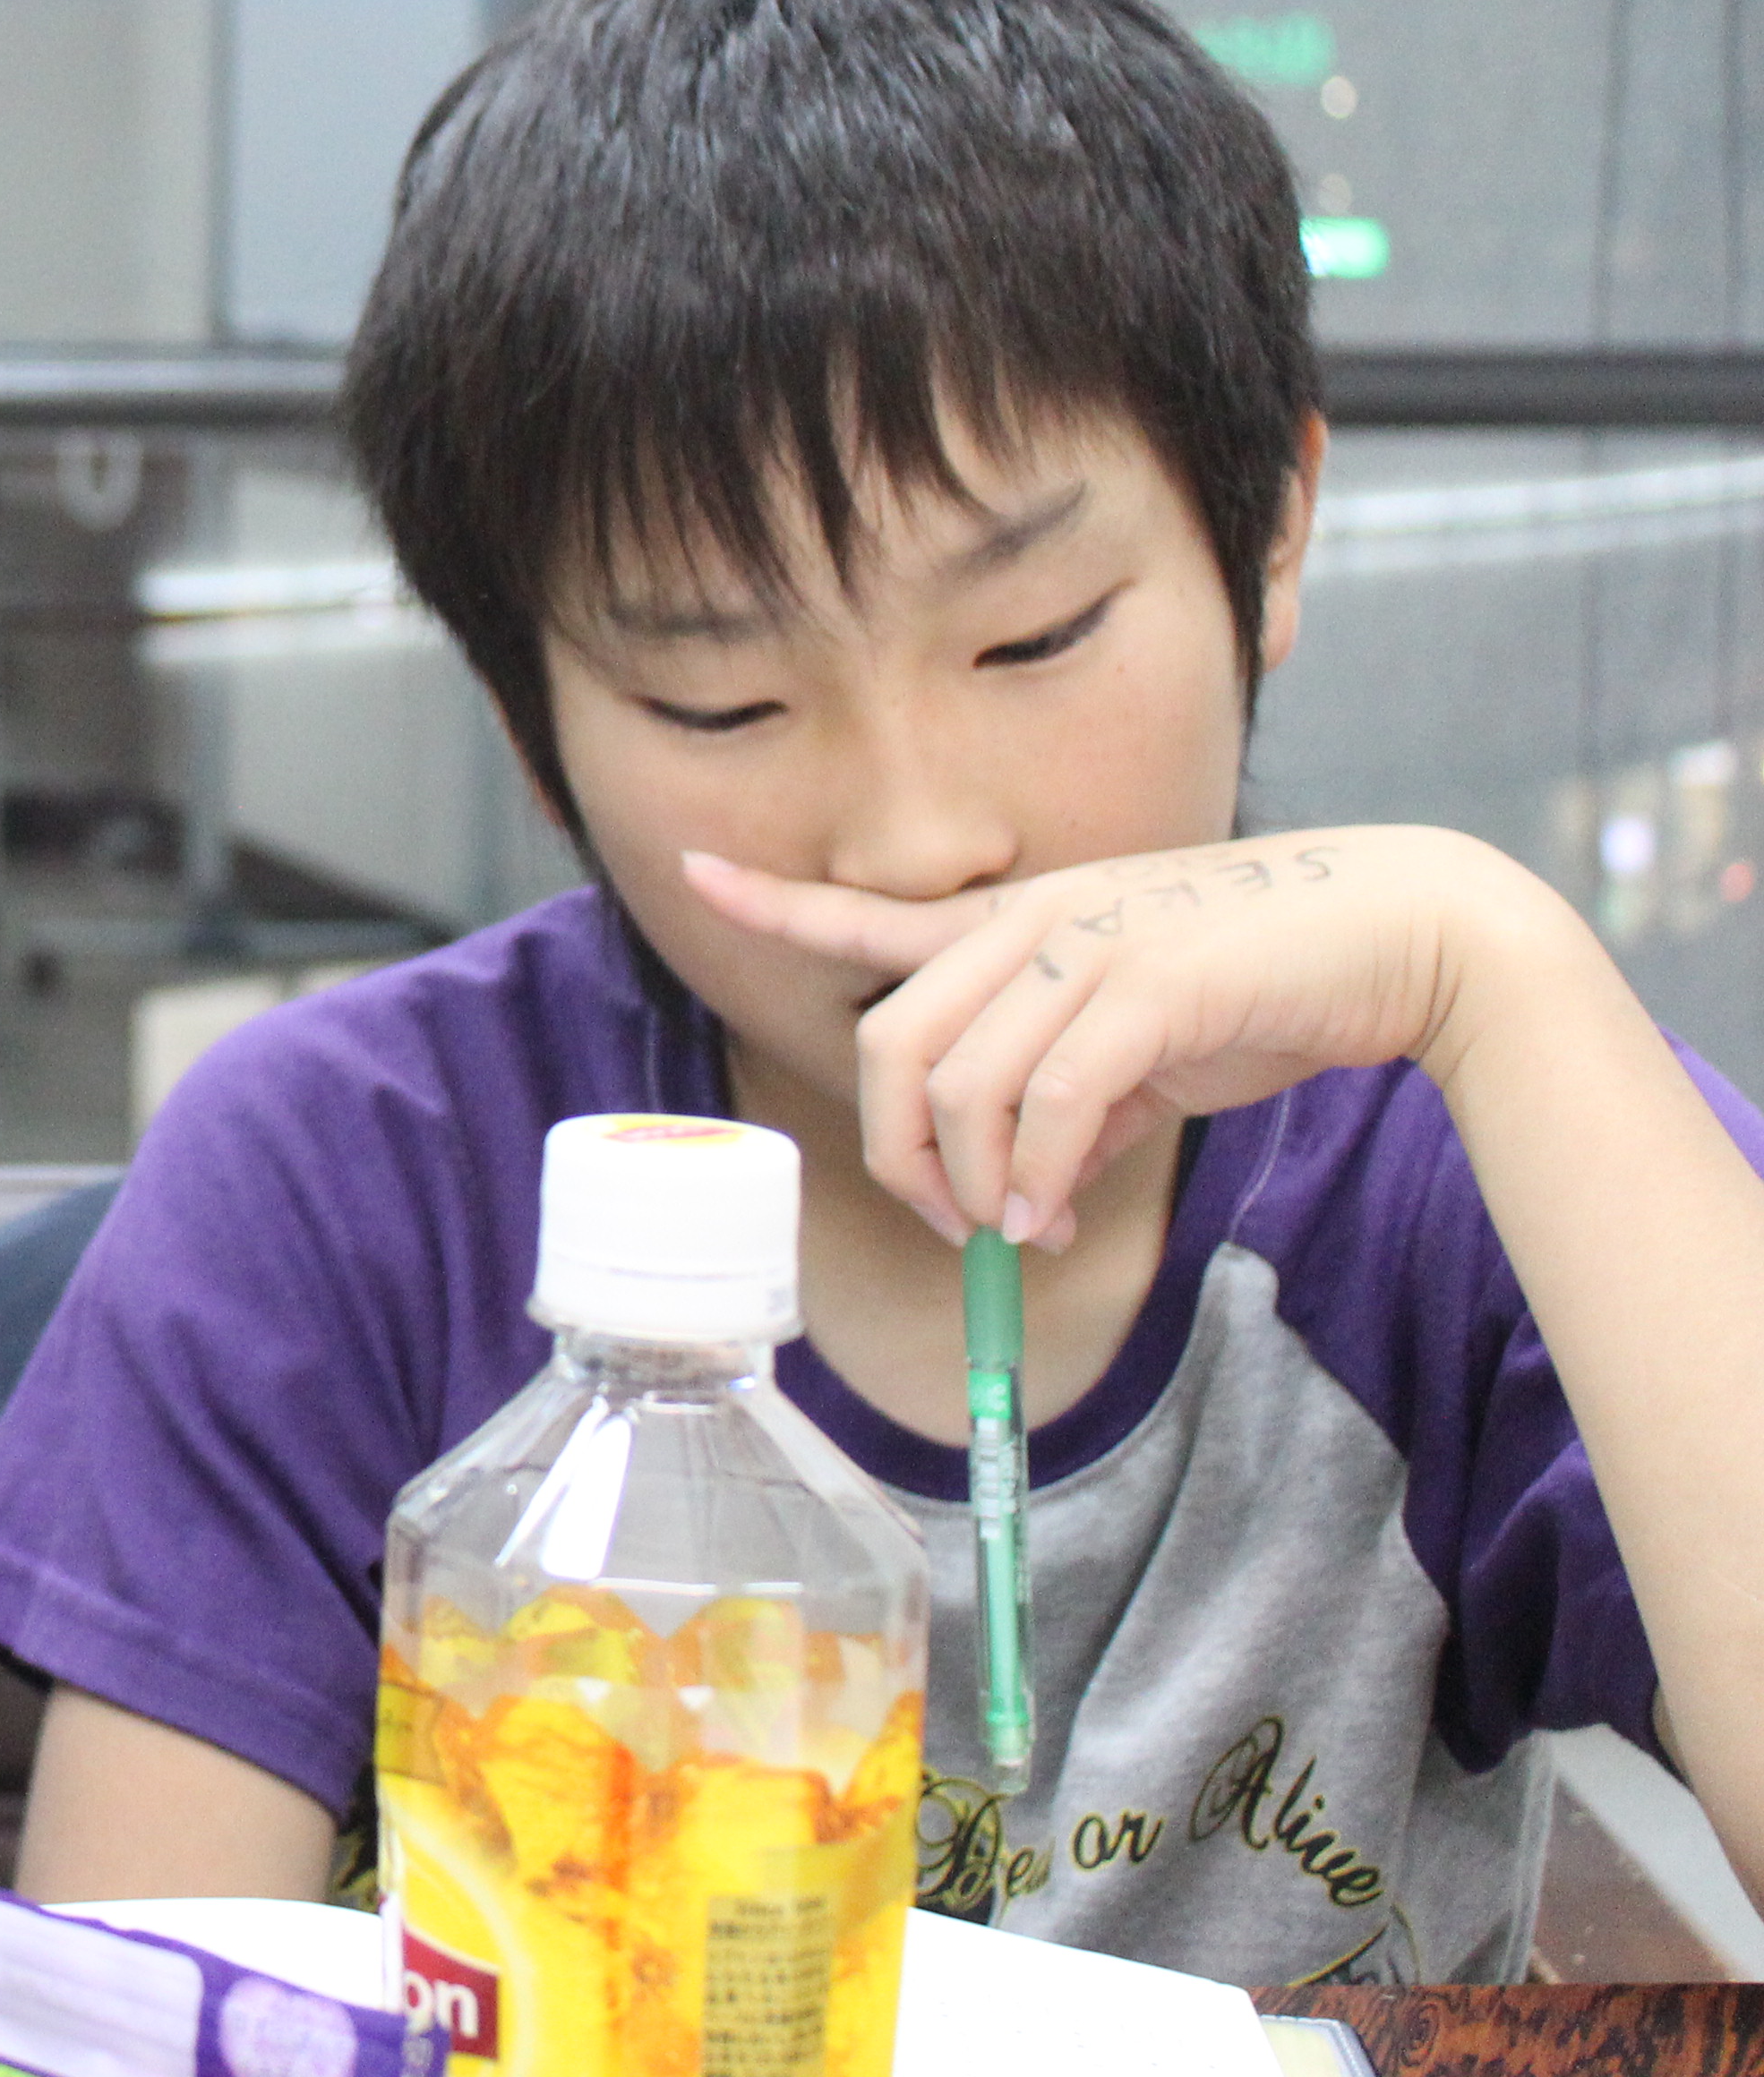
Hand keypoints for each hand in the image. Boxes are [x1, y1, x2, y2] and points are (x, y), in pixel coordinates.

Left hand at [683, 827, 1553, 1249]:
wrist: (1408, 938)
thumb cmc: (1270, 988)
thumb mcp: (1144, 1047)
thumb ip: (1070, 1102)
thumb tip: (1026, 1193)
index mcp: (1023, 922)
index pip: (872, 914)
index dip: (775, 902)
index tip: (692, 871)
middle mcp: (1037, 920)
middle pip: (891, 1042)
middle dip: (896, 1150)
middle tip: (949, 1221)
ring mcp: (1089, 944)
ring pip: (960, 1082)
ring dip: (974, 1181)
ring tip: (1021, 1229)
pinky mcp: (1148, 986)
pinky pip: (1049, 1100)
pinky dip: (1037, 1174)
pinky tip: (1054, 1214)